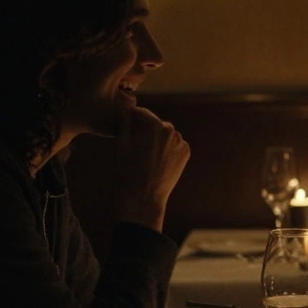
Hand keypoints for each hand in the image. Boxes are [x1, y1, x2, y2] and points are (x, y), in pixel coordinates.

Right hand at [113, 106, 189, 231]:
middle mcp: (174, 133)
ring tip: (141, 149)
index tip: (124, 114)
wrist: (143, 200)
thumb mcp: (122, 144)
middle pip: (155, 124)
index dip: (131, 114)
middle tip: (131, 135)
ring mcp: (182, 144)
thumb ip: (125, 121)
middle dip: (144, 127)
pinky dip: (164, 147)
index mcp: (158, 128)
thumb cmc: (127, 173)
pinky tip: (152, 157)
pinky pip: (172, 144)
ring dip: (155, 137)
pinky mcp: (185, 155)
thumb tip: (124, 106)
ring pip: (165, 134)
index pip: (143, 114)